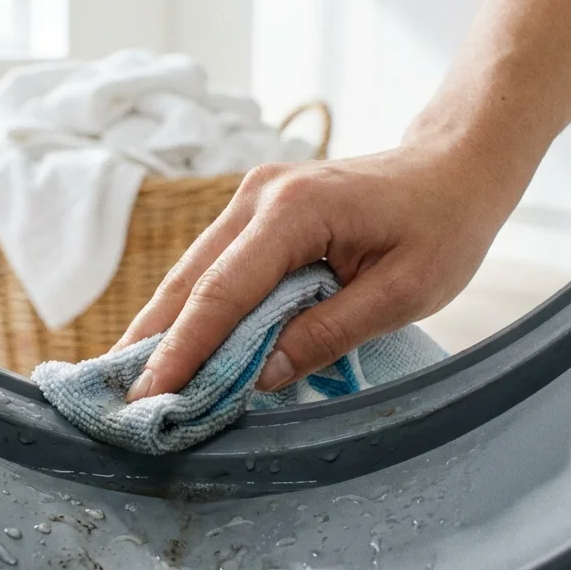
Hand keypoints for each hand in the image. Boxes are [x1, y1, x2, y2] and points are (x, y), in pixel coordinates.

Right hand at [115, 131, 535, 400]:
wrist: (455, 166)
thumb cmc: (443, 227)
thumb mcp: (402, 293)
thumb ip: (326, 334)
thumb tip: (256, 377)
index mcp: (296, 211)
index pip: (222, 293)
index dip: (181, 352)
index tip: (148, 400)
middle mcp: (260, 196)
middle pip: (189, 281)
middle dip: (151, 345)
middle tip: (115, 403)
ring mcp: (253, 198)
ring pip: (193, 274)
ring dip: (164, 330)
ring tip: (131, 384)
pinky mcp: (258, 211)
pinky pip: (214, 268)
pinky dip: (192, 311)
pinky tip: (172, 348)